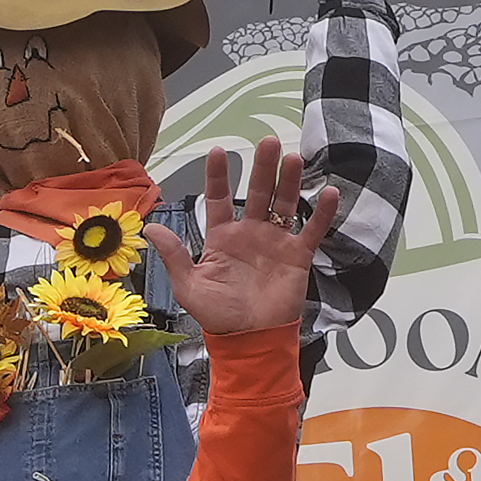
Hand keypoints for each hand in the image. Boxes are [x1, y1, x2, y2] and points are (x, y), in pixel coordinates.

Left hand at [160, 139, 340, 335]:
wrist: (249, 339)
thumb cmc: (217, 315)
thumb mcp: (189, 285)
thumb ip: (175, 255)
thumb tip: (151, 227)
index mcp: (222, 238)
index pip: (219, 198)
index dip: (218, 176)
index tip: (218, 150)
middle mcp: (250, 233)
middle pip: (257, 192)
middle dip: (262, 167)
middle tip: (267, 141)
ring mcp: (276, 242)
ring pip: (285, 204)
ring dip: (290, 181)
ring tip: (293, 158)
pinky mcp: (298, 255)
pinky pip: (312, 230)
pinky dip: (322, 213)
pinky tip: (330, 192)